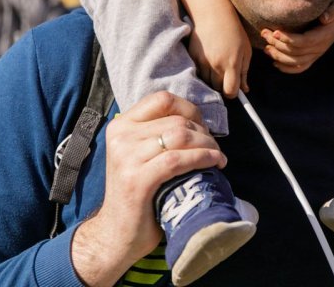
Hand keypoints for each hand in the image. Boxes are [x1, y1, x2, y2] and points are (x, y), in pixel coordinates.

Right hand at [71, 92, 223, 285]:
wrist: (116, 234)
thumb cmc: (138, 192)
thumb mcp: (141, 154)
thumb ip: (158, 133)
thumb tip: (197, 120)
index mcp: (121, 126)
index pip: (163, 99)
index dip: (190, 109)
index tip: (202, 127)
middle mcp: (120, 137)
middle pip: (177, 120)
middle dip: (204, 133)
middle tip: (214, 149)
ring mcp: (126, 158)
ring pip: (180, 136)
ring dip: (208, 145)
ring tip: (216, 157)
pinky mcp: (137, 180)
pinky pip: (178, 159)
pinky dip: (203, 158)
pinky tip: (215, 164)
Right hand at [186, 1, 251, 97]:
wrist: (212, 14)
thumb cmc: (234, 32)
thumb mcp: (245, 50)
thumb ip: (244, 72)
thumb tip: (244, 90)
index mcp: (232, 63)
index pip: (230, 91)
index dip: (232, 93)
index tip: (234, 90)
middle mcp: (216, 64)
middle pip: (217, 88)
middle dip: (222, 86)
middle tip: (226, 75)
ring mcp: (202, 61)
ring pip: (206, 82)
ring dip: (212, 79)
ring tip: (217, 65)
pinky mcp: (192, 57)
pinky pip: (198, 73)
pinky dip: (203, 71)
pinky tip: (208, 59)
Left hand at [260, 1, 333, 73]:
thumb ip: (333, 12)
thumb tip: (325, 18)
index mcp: (324, 37)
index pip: (304, 42)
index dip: (289, 39)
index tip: (276, 32)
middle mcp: (320, 48)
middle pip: (296, 51)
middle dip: (278, 44)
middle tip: (265, 33)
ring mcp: (316, 55)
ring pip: (295, 61)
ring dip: (279, 56)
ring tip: (266, 47)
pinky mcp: (312, 57)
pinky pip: (299, 68)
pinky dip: (287, 68)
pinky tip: (275, 63)